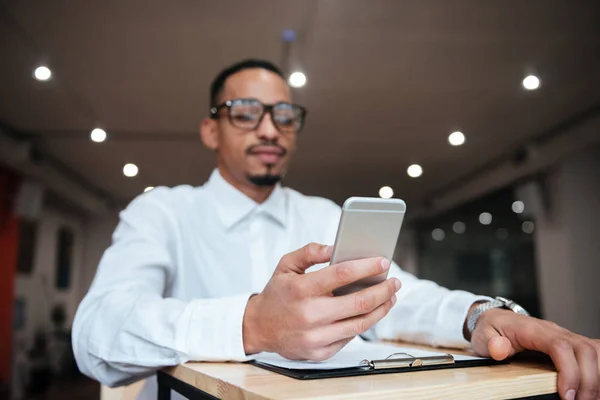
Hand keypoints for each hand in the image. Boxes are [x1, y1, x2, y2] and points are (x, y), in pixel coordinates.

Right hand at [242, 242, 400, 360]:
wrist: (258, 328)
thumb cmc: (276, 294)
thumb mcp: (286, 265)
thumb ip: (310, 252)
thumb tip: (336, 247)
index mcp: (301, 289)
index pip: (342, 274)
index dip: (367, 267)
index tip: (383, 262)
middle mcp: (309, 314)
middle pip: (359, 302)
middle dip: (383, 290)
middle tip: (394, 282)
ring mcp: (315, 337)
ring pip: (360, 324)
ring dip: (381, 309)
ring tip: (390, 297)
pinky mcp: (320, 352)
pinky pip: (350, 337)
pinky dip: (364, 323)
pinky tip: (371, 312)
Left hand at [470, 308, 599, 399]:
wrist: (496, 319)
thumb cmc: (492, 329)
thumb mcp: (483, 336)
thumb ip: (491, 343)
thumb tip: (499, 348)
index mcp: (533, 329)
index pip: (560, 346)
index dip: (569, 371)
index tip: (566, 395)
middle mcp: (555, 331)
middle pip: (585, 350)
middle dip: (588, 381)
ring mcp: (566, 337)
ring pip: (595, 351)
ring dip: (596, 377)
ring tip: (588, 398)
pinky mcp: (572, 345)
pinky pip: (594, 353)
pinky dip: (598, 371)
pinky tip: (593, 388)